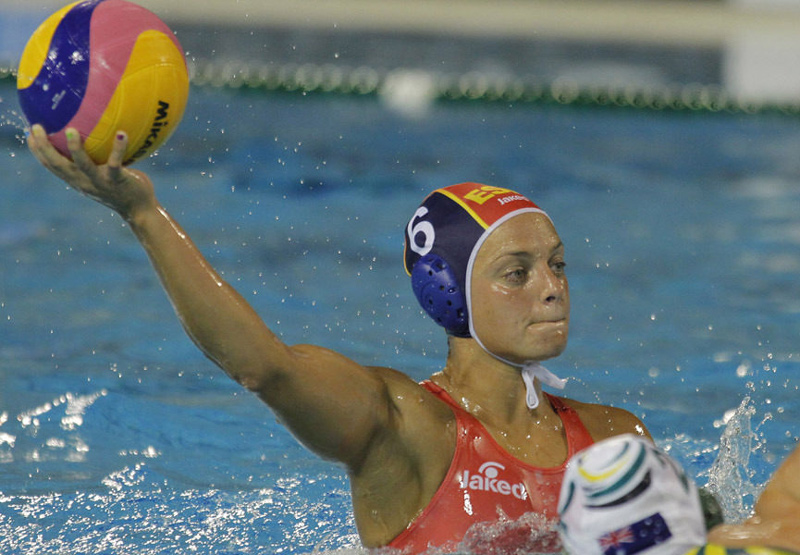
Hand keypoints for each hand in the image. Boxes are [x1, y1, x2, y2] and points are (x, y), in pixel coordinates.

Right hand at [27, 124, 156, 220]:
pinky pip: (115, 163)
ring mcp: (100, 182)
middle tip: (36, 128)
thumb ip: (95, 160)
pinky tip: (122, 133)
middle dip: (44, 147)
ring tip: (70, 131)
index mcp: (78, 180)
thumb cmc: (122, 188)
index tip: (29, 135)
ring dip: (75, 149)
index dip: (38, 151)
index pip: (52, 166)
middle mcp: (85, 182)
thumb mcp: (102, 174)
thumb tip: (95, 136)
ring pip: (83, 165)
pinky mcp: (117, 181)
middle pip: (58, 165)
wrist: (140, 210)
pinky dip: (119, 148)